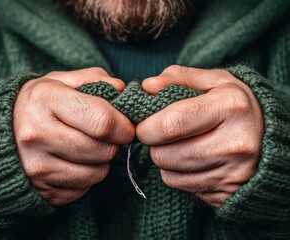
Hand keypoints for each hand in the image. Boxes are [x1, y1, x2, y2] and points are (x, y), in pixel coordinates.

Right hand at [14, 68, 134, 205]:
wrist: (0, 132)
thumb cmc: (39, 104)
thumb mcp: (61, 80)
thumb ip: (95, 79)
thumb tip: (122, 91)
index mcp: (45, 100)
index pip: (102, 121)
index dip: (124, 126)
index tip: (126, 127)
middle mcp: (36, 135)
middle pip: (102, 150)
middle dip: (113, 144)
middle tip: (106, 136)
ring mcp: (36, 166)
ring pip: (96, 173)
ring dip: (101, 161)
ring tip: (88, 147)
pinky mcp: (41, 189)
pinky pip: (84, 189)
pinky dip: (86, 177)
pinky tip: (74, 162)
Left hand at [137, 65, 263, 206]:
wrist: (269, 140)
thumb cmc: (235, 106)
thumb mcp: (214, 82)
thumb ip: (179, 78)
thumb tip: (146, 87)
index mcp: (230, 107)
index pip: (173, 123)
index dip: (147, 126)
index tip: (143, 124)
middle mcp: (234, 143)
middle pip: (164, 153)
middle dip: (153, 143)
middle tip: (162, 133)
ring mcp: (231, 172)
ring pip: (168, 172)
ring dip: (164, 158)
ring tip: (181, 144)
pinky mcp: (224, 192)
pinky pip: (178, 185)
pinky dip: (175, 173)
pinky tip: (190, 160)